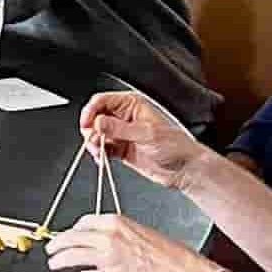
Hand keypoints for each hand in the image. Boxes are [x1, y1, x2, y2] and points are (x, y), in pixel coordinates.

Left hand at [45, 211, 211, 271]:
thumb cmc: (172, 256)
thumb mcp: (142, 232)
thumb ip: (120, 233)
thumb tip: (105, 239)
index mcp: (117, 222)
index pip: (84, 222)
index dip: (73, 229)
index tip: (70, 234)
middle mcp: (108, 237)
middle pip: (72, 237)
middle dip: (57, 243)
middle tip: (51, 248)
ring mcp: (108, 258)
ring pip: (73, 255)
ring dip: (60, 260)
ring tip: (54, 264)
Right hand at [80, 89, 200, 191]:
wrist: (185, 170)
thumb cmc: (176, 146)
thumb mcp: (147, 134)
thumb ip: (120, 128)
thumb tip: (98, 122)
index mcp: (131, 105)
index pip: (102, 101)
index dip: (91, 111)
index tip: (86, 124)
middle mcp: (124, 117)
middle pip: (96, 117)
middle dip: (91, 129)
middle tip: (93, 140)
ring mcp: (122, 134)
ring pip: (97, 133)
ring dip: (94, 143)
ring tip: (99, 151)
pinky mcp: (121, 149)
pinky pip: (103, 148)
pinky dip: (99, 153)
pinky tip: (102, 158)